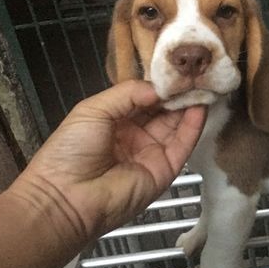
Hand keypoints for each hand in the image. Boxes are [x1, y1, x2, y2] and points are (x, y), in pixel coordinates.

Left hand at [9, 80, 205, 239]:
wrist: (67, 198)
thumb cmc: (70, 151)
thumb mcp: (93, 110)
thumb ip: (128, 93)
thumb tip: (159, 88)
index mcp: (115, 120)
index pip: (145, 98)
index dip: (159, 85)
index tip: (174, 70)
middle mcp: (136, 135)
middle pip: (164, 110)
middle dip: (178, 92)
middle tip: (193, 75)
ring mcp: (152, 152)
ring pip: (177, 124)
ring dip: (189, 105)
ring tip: (201, 85)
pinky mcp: (166, 169)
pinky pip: (183, 144)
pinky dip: (194, 125)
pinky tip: (200, 107)